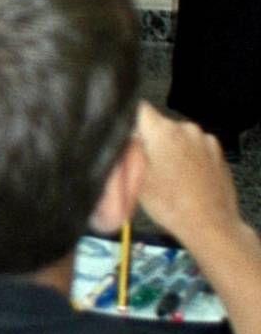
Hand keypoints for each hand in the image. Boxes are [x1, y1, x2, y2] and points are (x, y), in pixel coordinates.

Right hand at [135, 103, 242, 245]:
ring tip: (164, 178)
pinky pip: (193, 149)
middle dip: (148, 142)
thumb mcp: (133, 178)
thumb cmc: (170, 203)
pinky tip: (181, 180)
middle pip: (158, 126)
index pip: (138, 109)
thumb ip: (123, 150)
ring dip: (167, 151)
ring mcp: (205, 140)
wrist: (208, 223)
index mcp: (164, 130)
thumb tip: (117, 136)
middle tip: (142, 167)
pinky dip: (185, 160)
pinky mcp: (217, 153)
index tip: (122, 138)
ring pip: (175, 139)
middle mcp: (187, 128)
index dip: (126, 122)